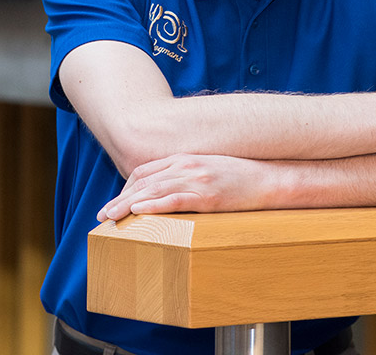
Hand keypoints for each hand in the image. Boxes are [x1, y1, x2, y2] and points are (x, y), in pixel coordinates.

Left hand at [97, 153, 272, 220]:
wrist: (271, 178)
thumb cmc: (242, 176)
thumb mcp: (209, 169)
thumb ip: (187, 174)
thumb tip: (168, 188)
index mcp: (185, 158)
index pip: (146, 171)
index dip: (126, 187)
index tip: (116, 202)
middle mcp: (186, 165)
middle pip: (144, 181)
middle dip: (121, 198)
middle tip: (104, 214)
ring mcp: (197, 179)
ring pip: (154, 191)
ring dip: (128, 204)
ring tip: (111, 217)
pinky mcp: (207, 196)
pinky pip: (174, 200)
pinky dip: (153, 206)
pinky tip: (139, 212)